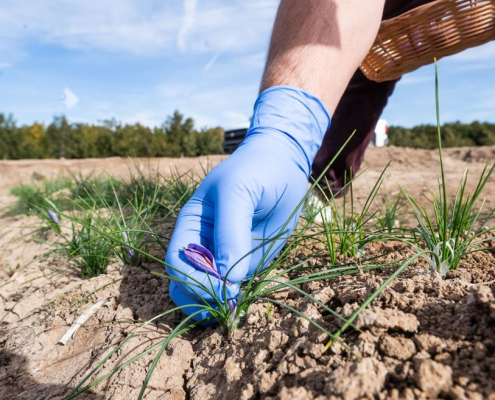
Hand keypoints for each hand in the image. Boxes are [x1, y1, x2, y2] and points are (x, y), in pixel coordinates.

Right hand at [165, 86, 329, 321]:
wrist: (283, 163)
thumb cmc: (255, 170)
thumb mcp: (238, 193)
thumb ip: (230, 232)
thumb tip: (228, 279)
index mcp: (190, 226)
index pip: (178, 262)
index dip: (193, 281)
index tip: (221, 288)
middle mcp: (203, 244)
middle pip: (186, 283)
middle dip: (200, 300)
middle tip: (225, 308)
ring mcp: (225, 255)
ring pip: (208, 292)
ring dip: (216, 306)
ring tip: (233, 312)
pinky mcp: (247, 263)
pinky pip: (236, 288)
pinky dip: (237, 301)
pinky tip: (245, 304)